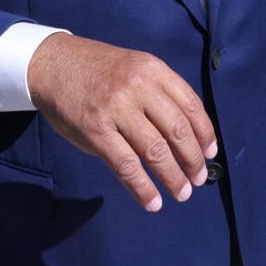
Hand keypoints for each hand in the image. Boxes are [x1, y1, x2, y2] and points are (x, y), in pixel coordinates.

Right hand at [27, 34, 217, 212]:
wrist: (54, 64)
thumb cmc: (100, 71)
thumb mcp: (136, 67)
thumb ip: (159, 93)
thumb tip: (187, 134)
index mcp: (154, 70)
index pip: (191, 105)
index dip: (205, 133)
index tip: (211, 153)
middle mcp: (139, 87)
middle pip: (178, 130)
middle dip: (193, 159)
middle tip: (199, 178)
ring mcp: (117, 109)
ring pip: (155, 151)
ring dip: (173, 177)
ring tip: (182, 192)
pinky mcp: (96, 131)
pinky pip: (126, 166)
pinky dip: (143, 188)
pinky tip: (152, 201)